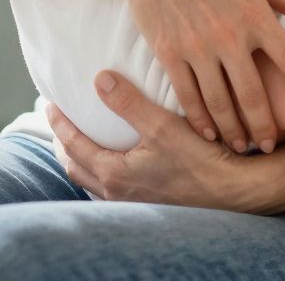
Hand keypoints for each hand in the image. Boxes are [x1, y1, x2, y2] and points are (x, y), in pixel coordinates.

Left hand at [47, 74, 268, 209]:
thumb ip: (128, 102)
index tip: (51, 104)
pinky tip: (119, 162)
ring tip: (85, 142)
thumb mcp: (162, 125)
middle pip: (76, 168)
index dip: (59, 123)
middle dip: (64, 145)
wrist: (234, 193)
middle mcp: (117, 194)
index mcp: (113, 174)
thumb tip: (99, 79)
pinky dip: (103, 173)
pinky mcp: (148, 205)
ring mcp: (132, 204)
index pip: (73, 146)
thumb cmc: (200, 159)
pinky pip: (111, 190)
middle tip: (61, 123)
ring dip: (83, 161)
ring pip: (92, 183)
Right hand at [112, 0, 284, 152]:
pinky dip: (199, 119)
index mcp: (255, 12)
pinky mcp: (168, 52)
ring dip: (233, 130)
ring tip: (243, 147)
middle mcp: (229, 34)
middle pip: (254, 94)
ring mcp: (197, 46)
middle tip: (272, 147)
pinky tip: (208, 133)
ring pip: (220, 102)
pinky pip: (187, 95)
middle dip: (266, 127)